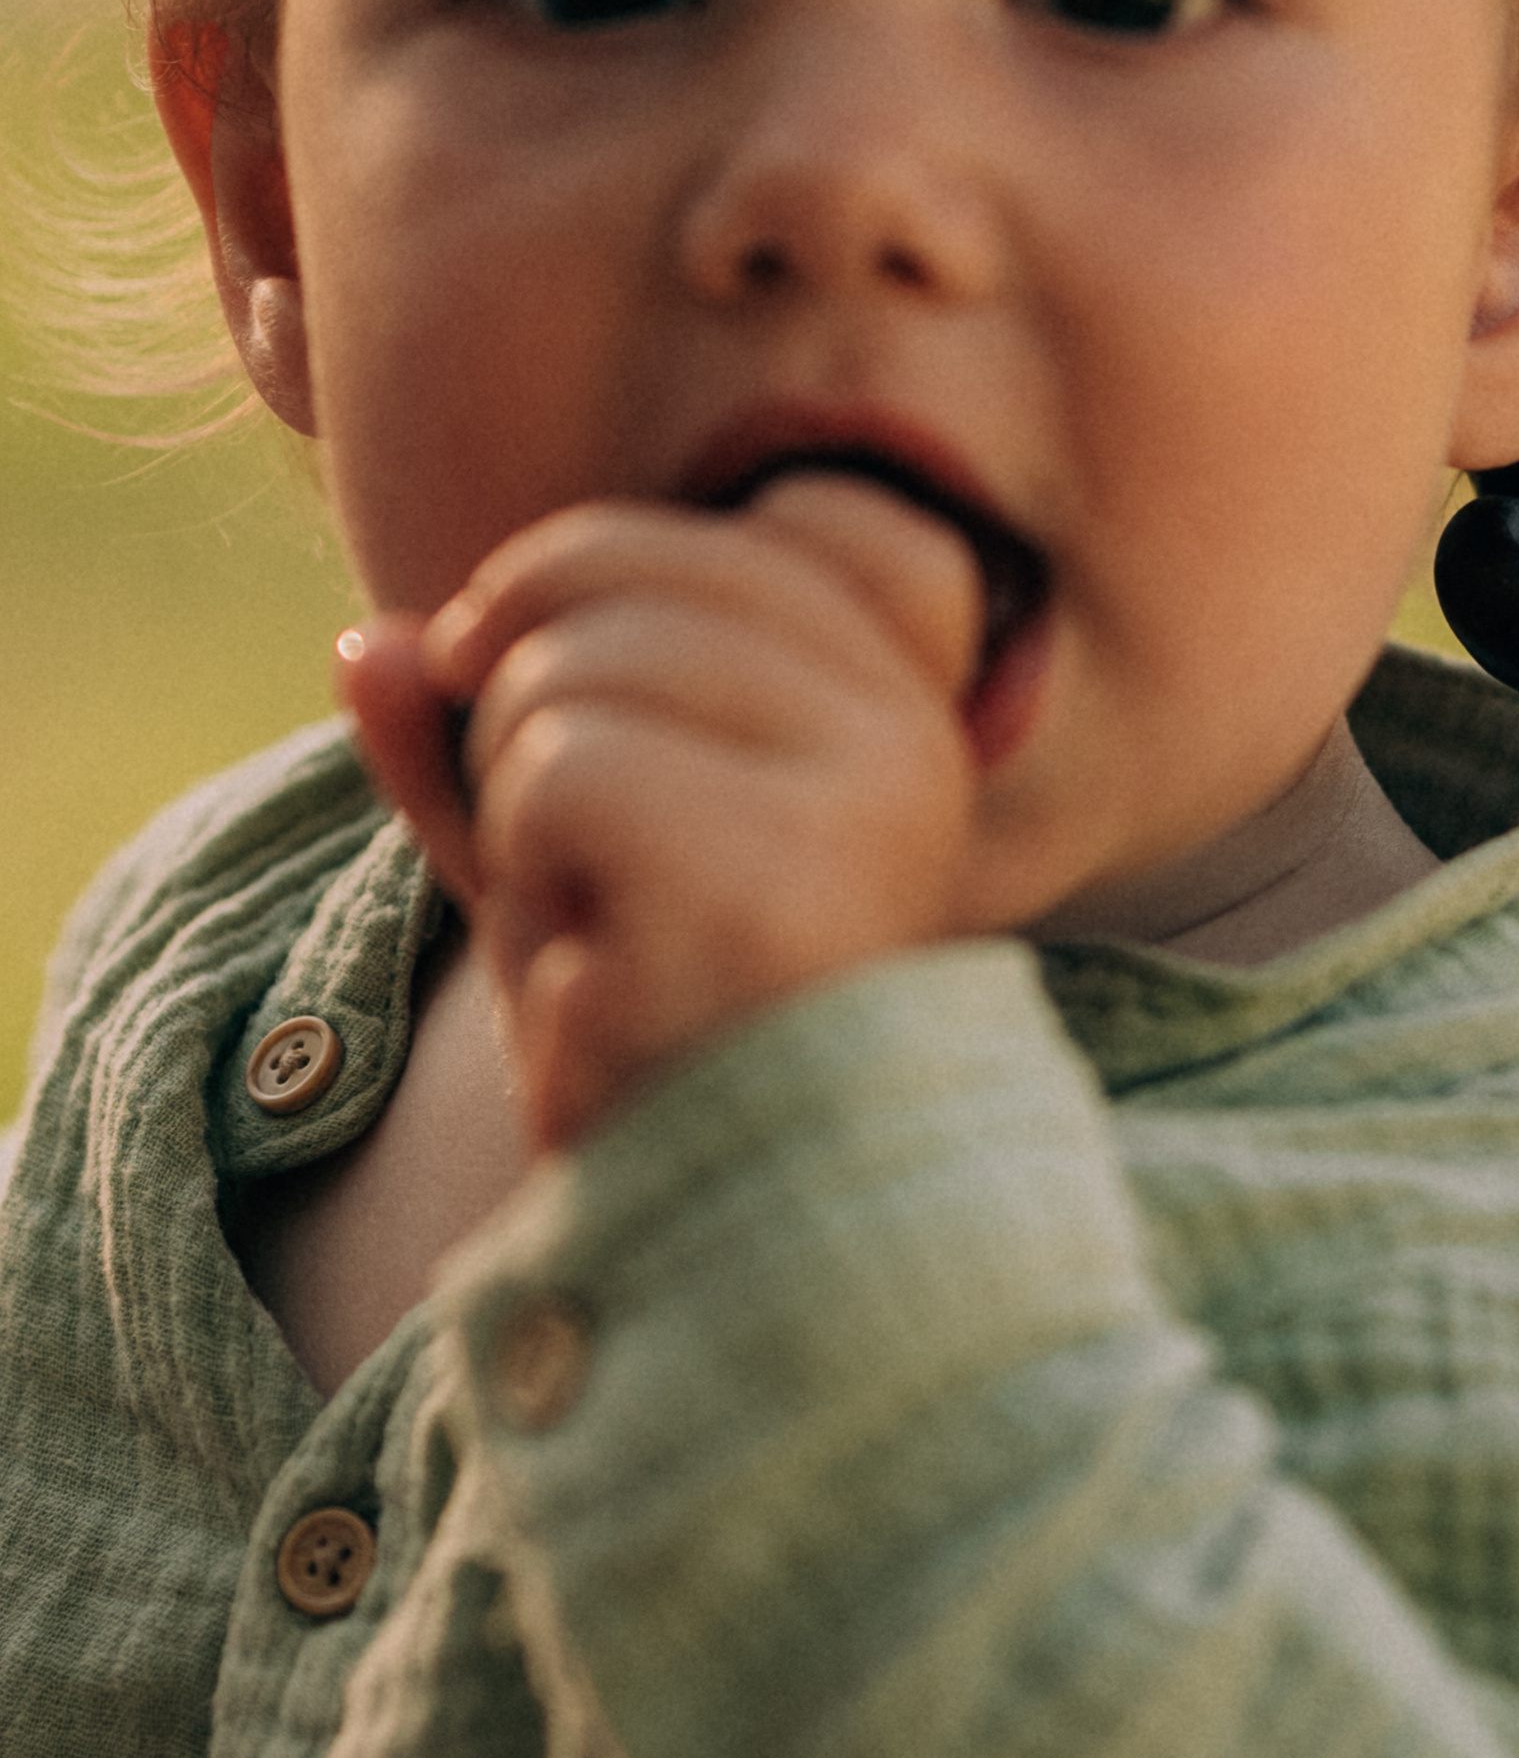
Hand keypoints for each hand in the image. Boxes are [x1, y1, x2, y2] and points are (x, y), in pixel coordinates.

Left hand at [340, 476, 983, 1148]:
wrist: (710, 1213)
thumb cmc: (652, 1016)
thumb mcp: (549, 848)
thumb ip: (467, 737)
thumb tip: (371, 647)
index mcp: (890, 692)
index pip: (680, 544)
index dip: (545, 600)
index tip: (506, 700)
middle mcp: (908, 730)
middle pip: (613, 589)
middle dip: (522, 720)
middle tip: (577, 865)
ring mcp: (858, 804)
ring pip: (572, 676)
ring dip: (522, 812)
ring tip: (602, 923)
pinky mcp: (776, 882)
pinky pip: (563, 773)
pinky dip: (530, 874)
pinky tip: (600, 964)